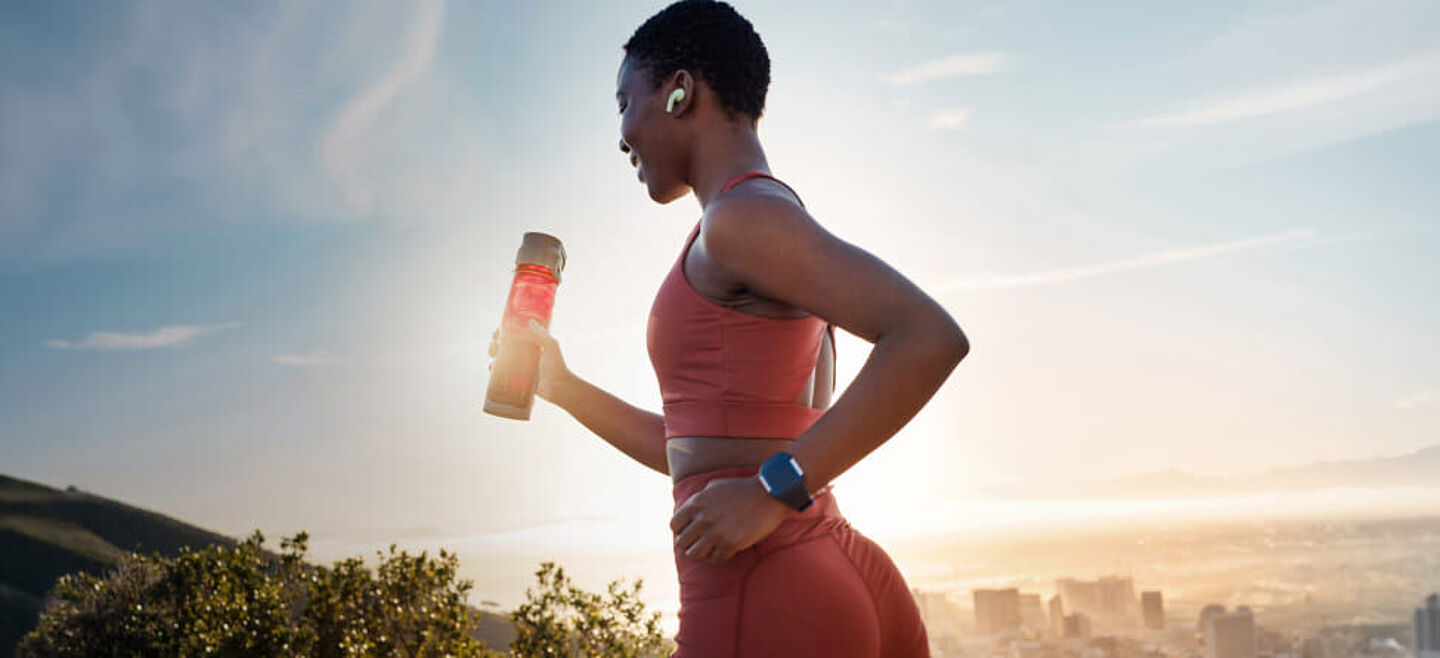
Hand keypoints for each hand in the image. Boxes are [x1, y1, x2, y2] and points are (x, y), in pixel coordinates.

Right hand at [488, 319, 571, 401]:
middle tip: (495, 344)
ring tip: (493, 355)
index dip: (503, 331)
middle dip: (494, 343)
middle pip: (502, 346)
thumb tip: (530, 321)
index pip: (513, 335)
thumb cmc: (557, 366)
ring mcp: (517, 367)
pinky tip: (492, 368)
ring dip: (492, 354)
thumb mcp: (551, 347)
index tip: (498, 330)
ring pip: (499, 358)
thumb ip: (542, 334)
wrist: (558, 387)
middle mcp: (522, 355)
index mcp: (529, 344)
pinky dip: (493, 370)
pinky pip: (500, 374)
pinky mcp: (515, 379)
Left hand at [670, 476, 791, 564]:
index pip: (674, 525)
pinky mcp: (730, 544)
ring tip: (713, 548)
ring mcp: (715, 532)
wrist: (768, 494)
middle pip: (682, 542)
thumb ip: (698, 499)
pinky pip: (716, 559)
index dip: (682, 530)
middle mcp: (702, 519)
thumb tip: (688, 511)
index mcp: (696, 503)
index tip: (692, 531)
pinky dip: (720, 556)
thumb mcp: (714, 487)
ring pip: (695, 554)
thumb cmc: (742, 488)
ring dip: (703, 552)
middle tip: (703, 541)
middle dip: (691, 543)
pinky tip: (728, 549)